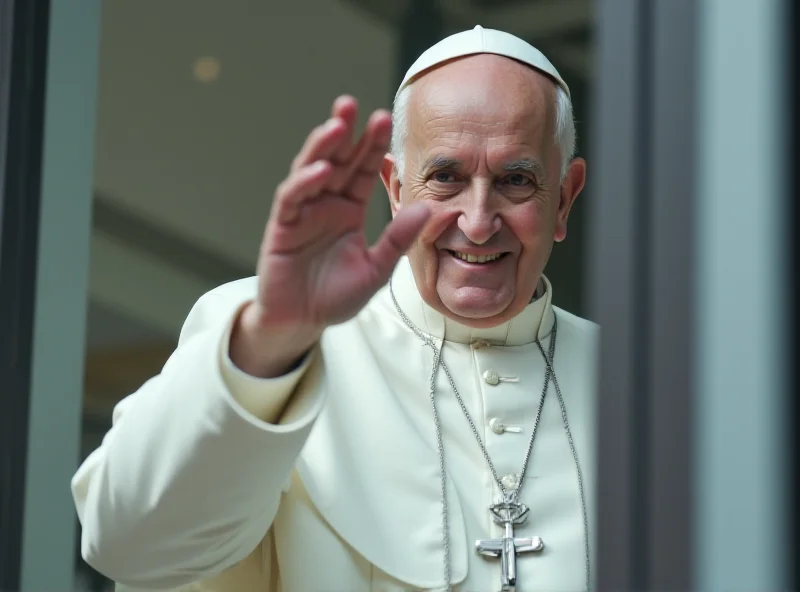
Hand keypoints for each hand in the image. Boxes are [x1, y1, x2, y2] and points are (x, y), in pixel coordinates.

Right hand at [231, 96, 429, 375]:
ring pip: (311, 170)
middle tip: (355, 105)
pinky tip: (321, 169)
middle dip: (346, 132)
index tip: (385, 119)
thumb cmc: (335, 297)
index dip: (372, 145)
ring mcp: (302, 213)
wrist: (302, 323)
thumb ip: (398, 239)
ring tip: (337, 124)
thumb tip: (429, 208)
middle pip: (337, 160)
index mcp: (349, 210)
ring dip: (322, 146)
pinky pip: (292, 199)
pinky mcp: (282, 228)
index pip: (362, 170)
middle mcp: (325, 204)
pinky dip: (305, 182)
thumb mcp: (377, 269)